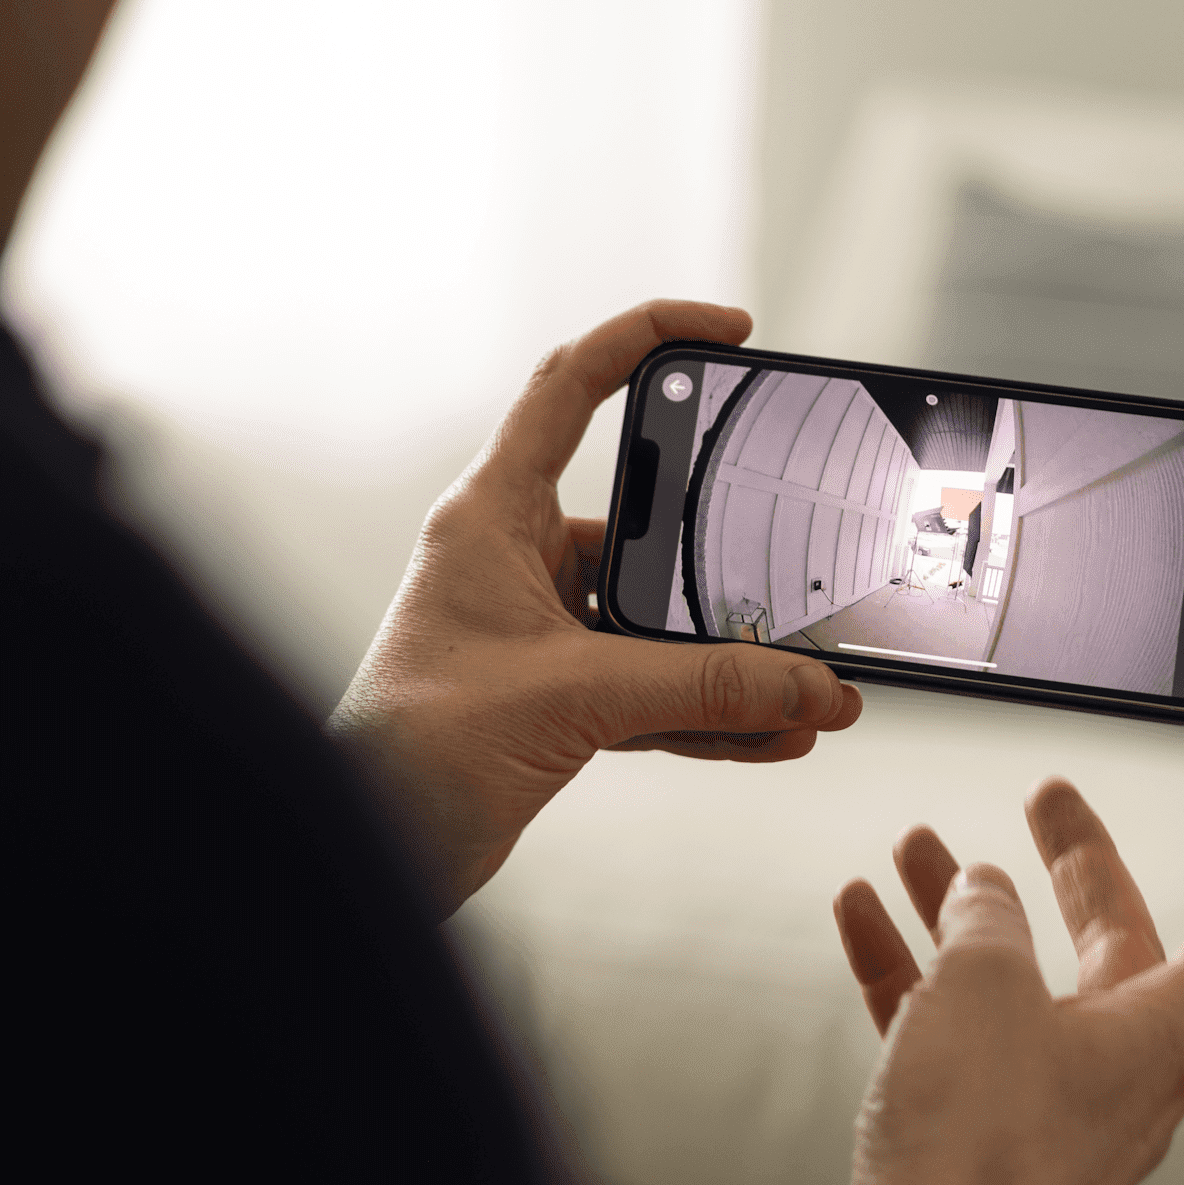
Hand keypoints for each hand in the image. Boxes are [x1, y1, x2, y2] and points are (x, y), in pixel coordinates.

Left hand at [328, 300, 860, 917]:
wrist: (374, 851)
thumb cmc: (412, 753)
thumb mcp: (573, 697)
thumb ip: (701, 687)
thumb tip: (808, 687)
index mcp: (492, 516)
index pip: (571, 386)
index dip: (649, 338)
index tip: (729, 333)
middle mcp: (517, 561)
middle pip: (647, 522)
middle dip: (727, 555)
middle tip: (797, 569)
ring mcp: (542, 630)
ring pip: (658, 621)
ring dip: (731, 656)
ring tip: (807, 687)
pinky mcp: (558, 695)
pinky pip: (654, 686)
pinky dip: (711, 709)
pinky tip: (773, 732)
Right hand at [817, 779, 1183, 1184]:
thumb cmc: (979, 1139)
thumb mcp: (985, 983)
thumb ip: (986, 915)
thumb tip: (981, 888)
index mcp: (1163, 1029)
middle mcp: (1118, 1061)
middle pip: (1111, 935)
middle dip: (1073, 860)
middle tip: (1047, 796)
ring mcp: (1047, 1095)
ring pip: (1012, 974)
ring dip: (962, 908)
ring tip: (916, 848)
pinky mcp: (980, 1123)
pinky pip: (950, 1022)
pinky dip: (910, 966)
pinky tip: (862, 914)